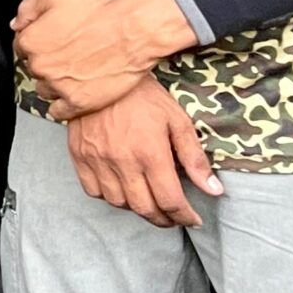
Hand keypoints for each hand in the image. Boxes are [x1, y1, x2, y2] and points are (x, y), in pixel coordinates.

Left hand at [16, 0, 192, 118]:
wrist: (133, 32)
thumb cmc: (98, 13)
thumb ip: (28, 8)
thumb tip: (16, 24)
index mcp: (30, 41)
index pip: (22, 48)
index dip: (38, 44)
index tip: (51, 44)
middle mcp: (40, 65)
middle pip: (34, 69)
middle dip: (47, 63)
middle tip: (68, 56)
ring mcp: (58, 86)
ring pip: (45, 90)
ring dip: (55, 84)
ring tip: (75, 73)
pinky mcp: (78, 102)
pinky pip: (58, 111)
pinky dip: (64, 105)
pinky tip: (76, 92)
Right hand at [64, 77, 223, 227]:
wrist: (100, 73)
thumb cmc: (143, 95)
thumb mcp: (177, 120)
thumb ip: (194, 158)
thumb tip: (213, 190)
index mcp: (150, 153)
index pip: (170, 200)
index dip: (185, 216)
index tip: (193, 219)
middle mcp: (122, 161)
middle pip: (145, 208)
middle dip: (164, 219)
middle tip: (174, 216)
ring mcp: (97, 159)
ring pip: (119, 202)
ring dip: (137, 208)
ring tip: (149, 201)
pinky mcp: (79, 155)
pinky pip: (93, 190)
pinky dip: (109, 196)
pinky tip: (121, 188)